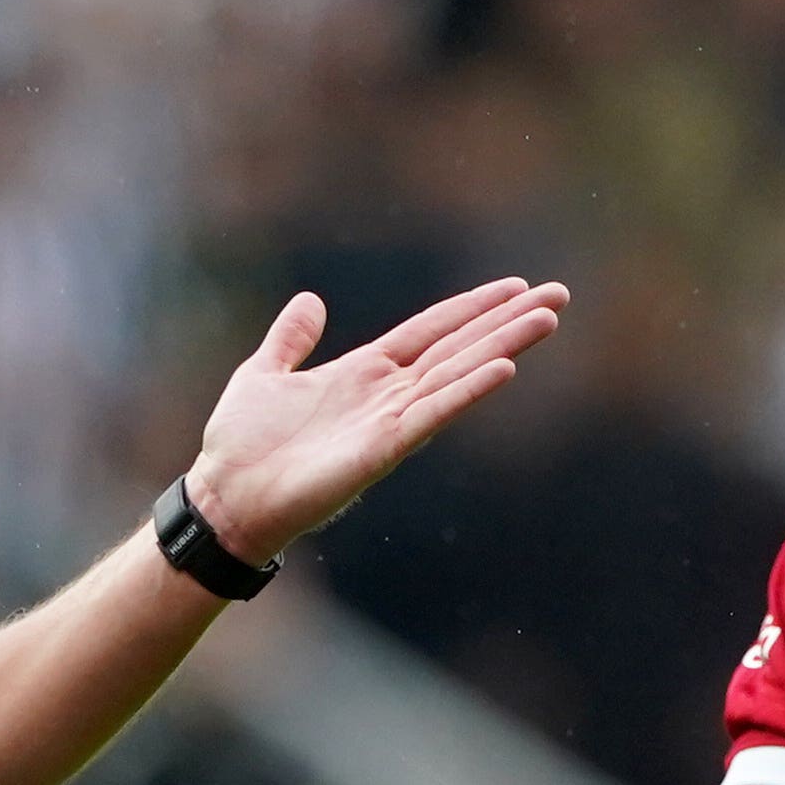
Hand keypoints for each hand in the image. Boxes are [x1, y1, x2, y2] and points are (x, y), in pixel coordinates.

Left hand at [182, 275, 568, 563]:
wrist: (225, 499)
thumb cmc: (241, 447)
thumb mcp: (262, 374)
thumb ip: (290, 340)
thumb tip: (309, 301)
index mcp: (363, 374)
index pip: (430, 331)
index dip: (469, 308)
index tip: (513, 285)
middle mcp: (387, 395)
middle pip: (459, 348)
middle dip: (507, 320)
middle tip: (558, 294)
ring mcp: (390, 421)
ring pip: (458, 374)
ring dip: (504, 345)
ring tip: (548, 318)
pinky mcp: (384, 448)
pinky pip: (435, 413)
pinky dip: (469, 389)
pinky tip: (505, 366)